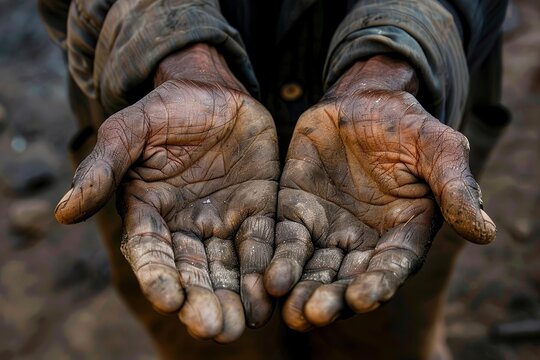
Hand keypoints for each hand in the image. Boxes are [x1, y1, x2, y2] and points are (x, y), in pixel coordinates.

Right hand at [55, 45, 278, 341]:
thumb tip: (62, 212)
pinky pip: (264, 243)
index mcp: (151, 213)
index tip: (169, 301)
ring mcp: (225, 221)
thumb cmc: (165, 110)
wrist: (212, 92)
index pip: (152, 253)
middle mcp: (187, 226)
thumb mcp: (129, 131)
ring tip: (244, 323)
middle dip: (203, 301)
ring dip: (237, 297)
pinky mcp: (258, 210)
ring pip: (230, 267)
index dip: (159, 278)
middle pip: (195, 272)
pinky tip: (273, 291)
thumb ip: (103, 168)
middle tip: (215, 329)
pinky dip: (268, 268)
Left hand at [264, 56, 495, 330]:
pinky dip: (276, 259)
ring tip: (289, 310)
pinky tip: (266, 276)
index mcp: (402, 233)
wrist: (364, 102)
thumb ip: (455, 188)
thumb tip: (486, 232)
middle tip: (313, 314)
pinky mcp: (295, 210)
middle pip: (346, 279)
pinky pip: (284, 240)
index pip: (391, 267)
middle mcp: (363, 241)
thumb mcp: (439, 149)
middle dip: (331, 298)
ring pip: (312, 268)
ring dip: (300, 289)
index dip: (377, 283)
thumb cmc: (408, 126)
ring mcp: (326, 228)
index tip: (363, 298)